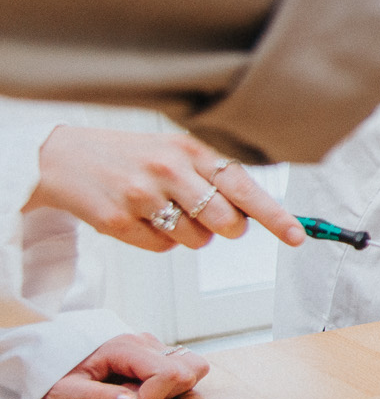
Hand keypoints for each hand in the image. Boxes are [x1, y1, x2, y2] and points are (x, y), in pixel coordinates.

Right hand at [24, 127, 305, 251]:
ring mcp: (142, 195)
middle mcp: (170, 170)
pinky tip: (140, 218)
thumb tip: (250, 212)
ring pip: (196, 240)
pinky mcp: (117, 220)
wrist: (62, 158)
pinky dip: (157, 240)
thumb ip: (212, 176)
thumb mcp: (174, 152)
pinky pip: (162, 249)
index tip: (297, 236)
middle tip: (205, 215)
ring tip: (162, 210)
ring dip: (188, 234)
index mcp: (191, 150)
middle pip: (226, 222)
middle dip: (225, 228)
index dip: (275, 216)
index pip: (245, 187)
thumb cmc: (128, 156)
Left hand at [37, 334, 207, 398]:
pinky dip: (169, 383)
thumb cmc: (51, 374)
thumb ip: (95, 398)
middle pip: (185, 370)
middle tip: (128, 398)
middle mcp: (143, 340)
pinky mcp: (153, 350)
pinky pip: (182, 365)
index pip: (167, 374)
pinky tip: (139, 387)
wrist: (41, 354)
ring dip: (171, 388)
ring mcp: (151, 343)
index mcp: (123, 346)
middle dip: (162, 395)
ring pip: (191, 366)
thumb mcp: (63, 392)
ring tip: (136, 393)